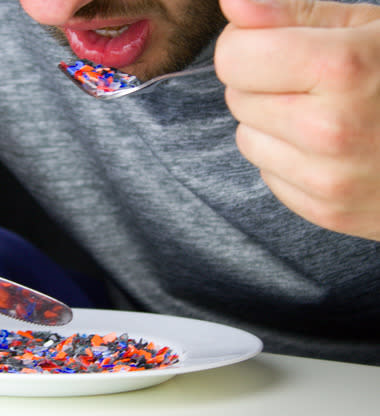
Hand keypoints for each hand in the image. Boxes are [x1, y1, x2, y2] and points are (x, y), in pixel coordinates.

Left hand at [215, 0, 379, 239]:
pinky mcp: (327, 211)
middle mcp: (331, 131)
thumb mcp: (367, 28)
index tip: (282, 42)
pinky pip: (269, 173)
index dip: (250, 42)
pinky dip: (290, 158)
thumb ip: (293, 14)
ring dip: (273, 122)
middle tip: (320, 80)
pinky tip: (336, 148)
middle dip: (265, 81)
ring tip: (331, 113)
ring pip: (246, 138)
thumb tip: (232, 3)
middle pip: (236, 96)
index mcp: (343, 69)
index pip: (233, 56)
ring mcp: (330, 180)